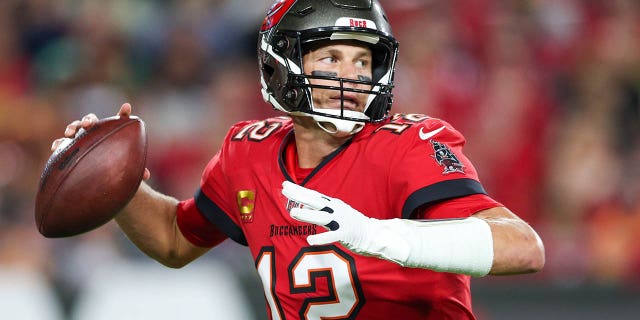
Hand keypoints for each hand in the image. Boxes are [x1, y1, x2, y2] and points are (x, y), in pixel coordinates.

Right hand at [50, 103, 150, 179]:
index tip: (127, 108)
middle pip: (90, 121)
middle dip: (88, 120)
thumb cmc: (114, 170)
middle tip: (89, 124)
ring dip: (72, 127)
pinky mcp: (68, 150)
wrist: (98, 178)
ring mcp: (80, 140)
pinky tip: (56, 147)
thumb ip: (137, 169)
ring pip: (75, 128)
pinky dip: (59, 144)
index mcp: (110, 134)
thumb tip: (147, 176)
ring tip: (70, 133)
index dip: (123, 113)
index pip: (118, 122)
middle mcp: (94, 133)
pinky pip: (62, 144)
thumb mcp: (125, 169)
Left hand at [281, 181, 409, 262]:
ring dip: (307, 215)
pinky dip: (321, 238)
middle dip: (299, 195)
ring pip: (321, 217)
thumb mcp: (335, 213)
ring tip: (292, 213)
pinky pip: (332, 237)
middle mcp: (335, 210)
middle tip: (284, 190)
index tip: (284, 184)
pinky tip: (309, 240)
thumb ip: (319, 210)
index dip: (298, 190)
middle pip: (315, 201)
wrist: (373, 234)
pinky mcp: (346, 234)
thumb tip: (302, 206)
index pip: (313, 195)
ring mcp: (341, 221)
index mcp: (332, 204)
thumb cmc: (351, 224)